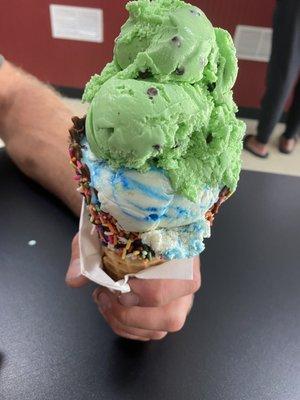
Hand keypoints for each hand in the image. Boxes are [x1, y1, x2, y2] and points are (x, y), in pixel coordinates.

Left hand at [66, 233, 200, 340]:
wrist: (127, 227)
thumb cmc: (120, 229)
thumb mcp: (101, 233)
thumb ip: (87, 254)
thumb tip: (75, 279)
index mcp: (182, 252)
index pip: (183, 282)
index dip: (147, 291)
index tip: (120, 283)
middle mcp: (186, 278)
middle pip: (172, 316)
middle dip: (130, 315)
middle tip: (106, 296)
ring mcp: (179, 298)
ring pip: (161, 328)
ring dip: (125, 323)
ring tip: (104, 301)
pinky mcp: (166, 309)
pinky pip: (152, 333)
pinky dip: (127, 328)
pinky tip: (111, 309)